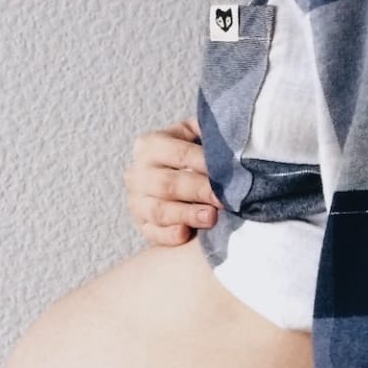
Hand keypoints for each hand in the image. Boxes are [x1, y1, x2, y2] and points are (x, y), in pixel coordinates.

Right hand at [124, 117, 221, 246]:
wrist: (171, 177)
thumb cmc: (189, 155)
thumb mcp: (194, 135)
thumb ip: (207, 131)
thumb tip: (231, 134)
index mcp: (150, 145)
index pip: (180, 153)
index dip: (204, 163)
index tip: (229, 171)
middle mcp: (138, 172)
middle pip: (168, 184)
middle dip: (199, 191)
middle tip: (224, 199)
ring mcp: (137, 201)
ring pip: (159, 210)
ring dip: (187, 214)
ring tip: (211, 217)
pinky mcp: (142, 225)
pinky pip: (153, 233)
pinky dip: (168, 235)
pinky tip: (185, 234)